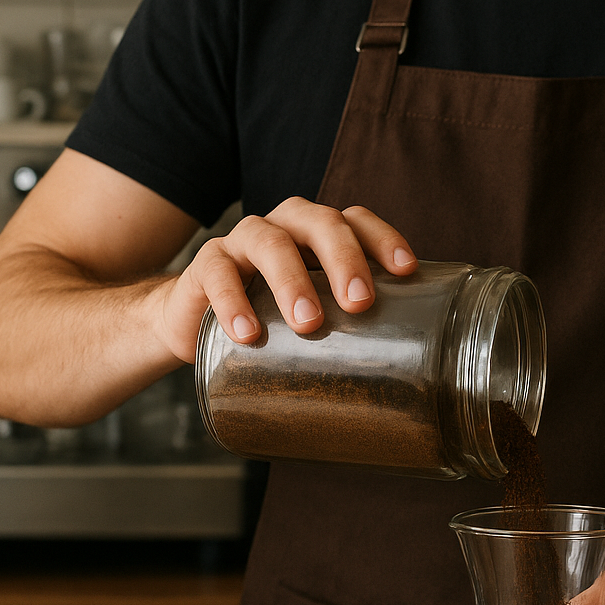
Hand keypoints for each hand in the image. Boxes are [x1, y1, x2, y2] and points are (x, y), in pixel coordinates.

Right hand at [154, 198, 417, 362]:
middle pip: (320, 223)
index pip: (355, 220)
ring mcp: (243, 241)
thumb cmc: (271, 320)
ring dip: (292, 280)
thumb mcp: (314, 317)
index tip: (406, 270)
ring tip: (309, 322)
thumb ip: (348, 331)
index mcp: (317, 234)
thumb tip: (407, 384)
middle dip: (344, 260)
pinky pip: (219, 274)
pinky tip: (248, 334)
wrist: (197, 324)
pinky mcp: (205, 265)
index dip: (382, 238)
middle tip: (359, 303)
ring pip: (270, 242)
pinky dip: (233, 302)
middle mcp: (284, 227)